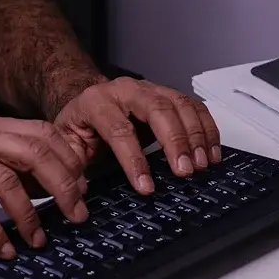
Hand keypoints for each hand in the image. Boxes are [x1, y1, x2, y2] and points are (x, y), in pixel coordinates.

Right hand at [0, 114, 90, 257]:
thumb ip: (1, 162)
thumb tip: (48, 182)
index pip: (41, 133)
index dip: (68, 159)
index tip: (83, 188)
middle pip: (33, 151)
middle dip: (63, 184)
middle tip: (77, 214)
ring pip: (7, 179)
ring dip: (30, 213)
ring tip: (39, 240)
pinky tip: (3, 248)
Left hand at [52, 77, 221, 191]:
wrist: (88, 101)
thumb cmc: (80, 126)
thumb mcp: (66, 143)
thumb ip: (71, 163)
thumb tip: (79, 189)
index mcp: (97, 102)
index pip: (118, 129)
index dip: (133, 159)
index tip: (146, 186)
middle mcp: (126, 90)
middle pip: (157, 109)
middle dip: (174, 141)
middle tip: (185, 172)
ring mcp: (150, 89)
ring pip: (179, 104)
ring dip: (196, 135)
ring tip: (202, 165)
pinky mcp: (168, 95)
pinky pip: (193, 106)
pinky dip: (207, 129)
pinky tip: (212, 152)